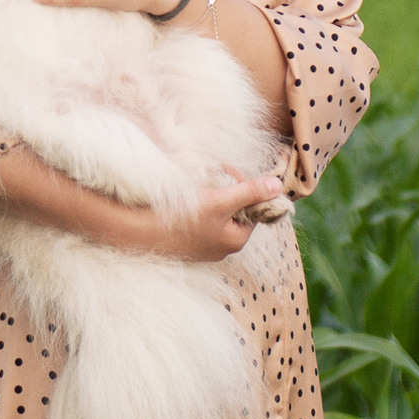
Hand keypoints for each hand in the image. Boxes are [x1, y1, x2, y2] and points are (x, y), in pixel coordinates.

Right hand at [126, 171, 284, 261]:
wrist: (139, 233)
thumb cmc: (182, 219)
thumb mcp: (220, 201)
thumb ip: (249, 192)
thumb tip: (278, 186)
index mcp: (235, 241)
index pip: (252, 208)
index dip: (243, 185)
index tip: (227, 169)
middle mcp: (222, 248)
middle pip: (235, 212)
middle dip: (228, 189)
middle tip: (214, 172)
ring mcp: (203, 247)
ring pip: (217, 216)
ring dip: (213, 196)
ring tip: (200, 182)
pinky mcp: (187, 243)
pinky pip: (201, 222)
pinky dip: (199, 206)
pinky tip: (186, 197)